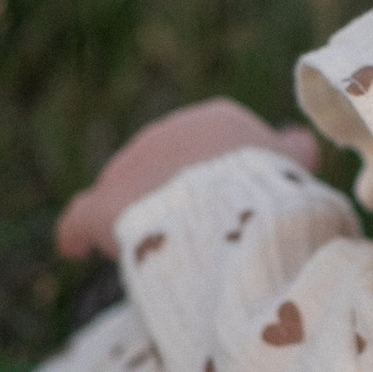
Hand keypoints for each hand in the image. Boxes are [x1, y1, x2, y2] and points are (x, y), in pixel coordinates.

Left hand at [55, 100, 319, 260]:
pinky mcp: (101, 206)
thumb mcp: (295, 165)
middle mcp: (166, 134)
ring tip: (147, 251)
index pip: (215, 145)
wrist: (227, 208)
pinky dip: (77, 233)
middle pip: (167, 169)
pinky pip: (79, 219)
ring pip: (126, 191)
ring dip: (132, 217)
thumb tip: (299, 141)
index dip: (221, 178)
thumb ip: (293, 151)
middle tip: (191, 237)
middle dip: (173, 196)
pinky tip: (73, 248)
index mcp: (216, 120)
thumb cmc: (270, 189)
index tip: (228, 206)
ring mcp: (128, 168)